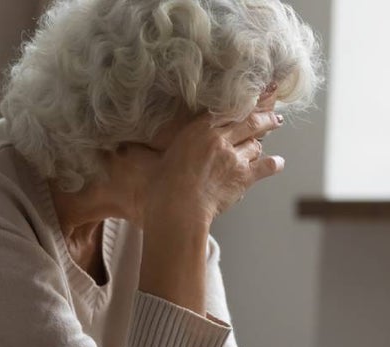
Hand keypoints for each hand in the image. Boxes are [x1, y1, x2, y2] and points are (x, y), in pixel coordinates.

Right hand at [124, 110, 284, 227]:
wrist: (177, 208)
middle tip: (274, 114)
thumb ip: (140, 151)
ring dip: (262, 141)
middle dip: (263, 116)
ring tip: (268, 137)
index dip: (242, 101)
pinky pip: (264, 166)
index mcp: (197, 129)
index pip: (226, 108)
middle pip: (249, 121)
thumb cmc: (159, 188)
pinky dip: (273, 164)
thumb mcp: (148, 161)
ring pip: (256, 143)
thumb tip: (110, 150)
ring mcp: (234, 157)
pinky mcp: (242, 177)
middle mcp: (219, 138)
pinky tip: (279, 162)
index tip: (252, 94)